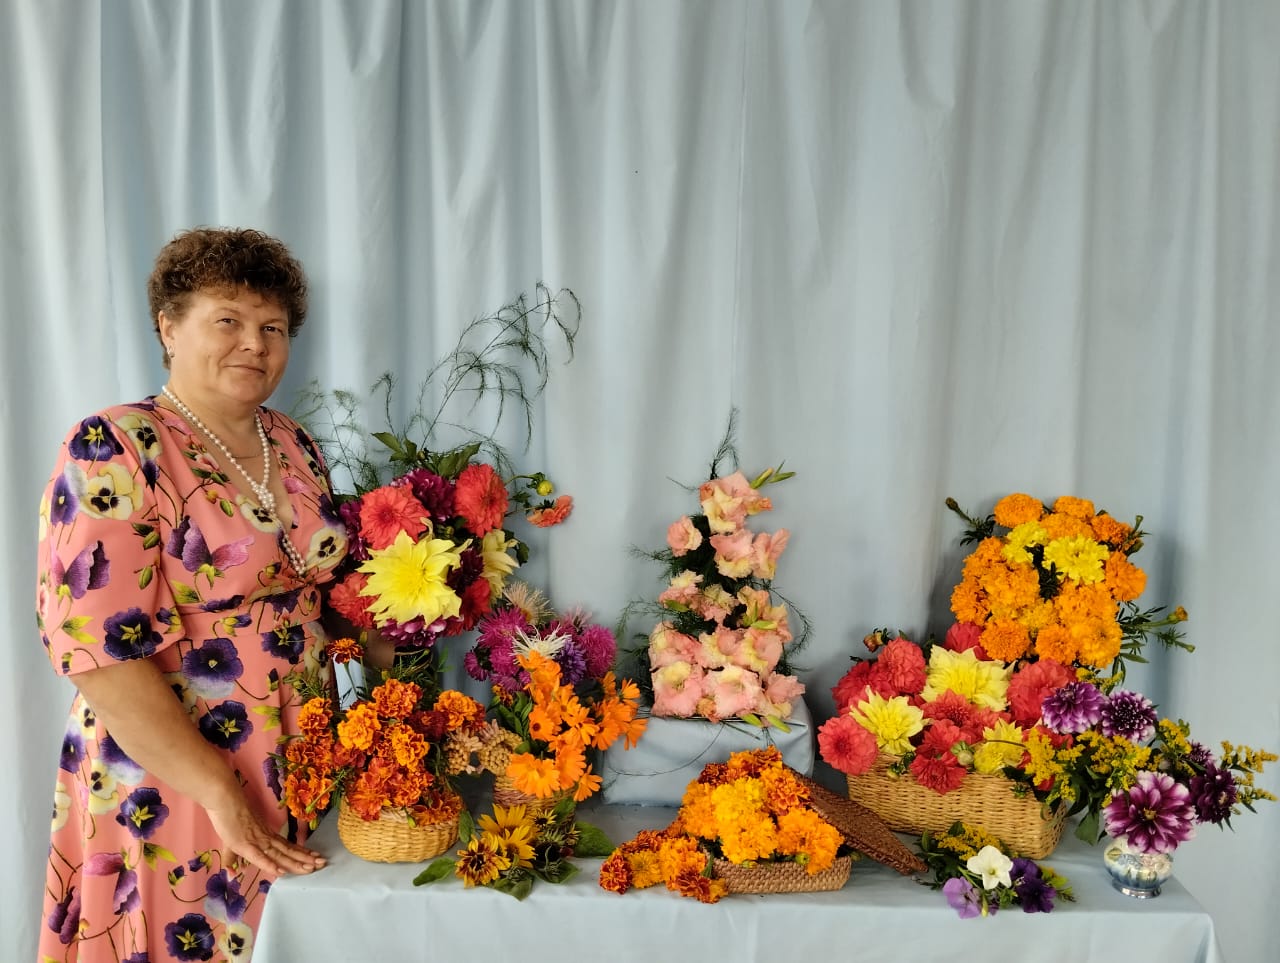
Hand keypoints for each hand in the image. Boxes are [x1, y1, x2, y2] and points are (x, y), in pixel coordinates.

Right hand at [206, 796, 327, 876]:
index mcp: (265, 836)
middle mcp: (265, 839)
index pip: (286, 846)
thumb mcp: (231, 842)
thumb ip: (232, 859)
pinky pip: (260, 857)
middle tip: (322, 863)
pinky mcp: (245, 845)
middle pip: (287, 852)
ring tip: (312, 868)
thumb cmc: (228, 816)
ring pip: (280, 855)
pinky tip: (281, 872)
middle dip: (305, 859)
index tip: (315, 857)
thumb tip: (233, 873)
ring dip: (295, 863)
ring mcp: (257, 842)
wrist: (224, 800)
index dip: (300, 852)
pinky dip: (270, 865)